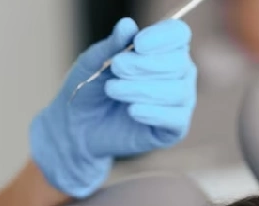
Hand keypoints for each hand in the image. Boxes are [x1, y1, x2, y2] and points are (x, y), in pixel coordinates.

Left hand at [30, 17, 197, 197]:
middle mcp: (179, 73)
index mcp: (164, 49)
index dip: (162, 37)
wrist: (78, 128)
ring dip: (141, 89)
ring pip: (176, 91)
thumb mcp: (94, 63)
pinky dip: (153, 112)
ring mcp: (179, 101)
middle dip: (144, 65)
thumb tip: (127, 24)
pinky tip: (131, 110)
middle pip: (178, 62)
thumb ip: (112, 45)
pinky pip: (175, 117)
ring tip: (113, 90)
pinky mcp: (174, 129)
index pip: (178, 35)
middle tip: (116, 69)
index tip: (138, 43)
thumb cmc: (90, 90)